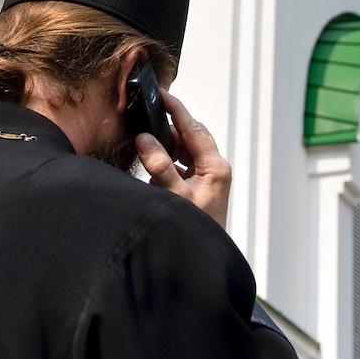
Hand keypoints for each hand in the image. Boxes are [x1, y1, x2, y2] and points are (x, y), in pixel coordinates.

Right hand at [135, 91, 231, 228]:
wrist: (202, 265)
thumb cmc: (194, 233)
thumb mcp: (174, 197)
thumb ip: (159, 166)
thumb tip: (144, 139)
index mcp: (215, 167)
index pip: (192, 128)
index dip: (175, 109)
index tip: (160, 93)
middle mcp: (214, 170)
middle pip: (188, 137)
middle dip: (165, 131)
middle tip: (144, 126)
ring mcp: (208, 179)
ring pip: (183, 152)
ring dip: (164, 150)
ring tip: (146, 153)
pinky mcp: (199, 189)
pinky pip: (180, 167)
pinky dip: (166, 166)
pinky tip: (153, 174)